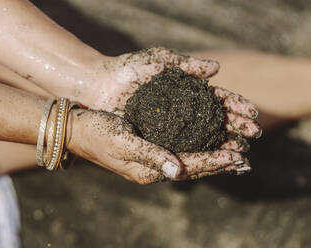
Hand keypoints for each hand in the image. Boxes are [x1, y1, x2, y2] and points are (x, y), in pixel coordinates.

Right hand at [67, 109, 250, 183]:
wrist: (79, 127)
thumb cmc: (97, 133)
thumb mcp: (122, 143)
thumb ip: (150, 156)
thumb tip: (177, 171)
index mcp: (147, 170)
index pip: (188, 168)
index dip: (213, 161)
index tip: (236, 155)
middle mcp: (153, 167)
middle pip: (193, 167)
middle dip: (219, 162)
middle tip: (245, 158)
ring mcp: (152, 157)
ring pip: (189, 158)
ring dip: (212, 155)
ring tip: (234, 151)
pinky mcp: (150, 145)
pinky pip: (180, 148)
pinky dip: (197, 145)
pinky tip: (208, 138)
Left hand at [92, 47, 260, 145]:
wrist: (98, 84)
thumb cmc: (126, 70)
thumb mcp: (158, 62)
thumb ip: (185, 65)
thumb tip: (216, 70)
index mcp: (184, 91)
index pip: (216, 99)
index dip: (234, 105)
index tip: (252, 113)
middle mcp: (180, 112)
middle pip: (213, 120)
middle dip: (234, 126)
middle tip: (254, 134)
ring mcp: (168, 126)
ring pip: (200, 136)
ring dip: (221, 142)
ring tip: (240, 151)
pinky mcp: (155, 138)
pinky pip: (180, 146)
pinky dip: (197, 151)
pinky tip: (212, 156)